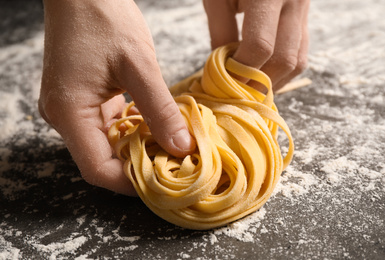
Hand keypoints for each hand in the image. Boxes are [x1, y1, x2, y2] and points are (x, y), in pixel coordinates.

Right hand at [39, 0, 194, 194]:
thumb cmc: (103, 18)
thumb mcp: (139, 66)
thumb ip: (160, 110)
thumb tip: (181, 146)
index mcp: (69, 111)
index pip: (97, 168)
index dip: (130, 183)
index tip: (164, 183)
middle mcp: (65, 116)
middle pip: (102, 160)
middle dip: (138, 167)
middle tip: (174, 166)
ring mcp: (73, 109)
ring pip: (107, 146)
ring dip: (138, 150)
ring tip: (170, 148)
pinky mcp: (84, 100)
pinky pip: (109, 128)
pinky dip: (133, 132)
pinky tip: (156, 128)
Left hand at [203, 0, 309, 91]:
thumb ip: (221, 33)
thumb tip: (224, 71)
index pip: (260, 46)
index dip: (241, 70)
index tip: (224, 83)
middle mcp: (294, 1)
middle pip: (284, 59)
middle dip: (258, 82)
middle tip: (236, 92)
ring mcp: (304, 9)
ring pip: (298, 61)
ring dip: (274, 81)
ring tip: (250, 87)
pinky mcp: (306, 16)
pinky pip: (301, 52)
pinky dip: (283, 70)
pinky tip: (264, 73)